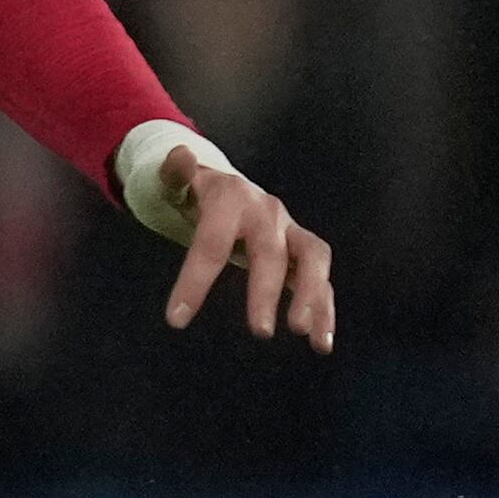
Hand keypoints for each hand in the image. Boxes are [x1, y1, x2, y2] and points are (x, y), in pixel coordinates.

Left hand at [159, 146, 336, 351]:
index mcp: (231, 199)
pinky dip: (325, 309)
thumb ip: (174, 174)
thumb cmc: (195, 193)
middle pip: (270, 254)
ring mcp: (290, 232)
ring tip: (305, 336)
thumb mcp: (176, 182)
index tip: (176, 320)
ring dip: (313, 298)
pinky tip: (322, 342)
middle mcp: (268, 214)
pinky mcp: (303, 252)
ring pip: (312, 261)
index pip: (212, 243)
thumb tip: (178, 155)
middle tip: (259, 333)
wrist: (227, 187)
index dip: (195, 281)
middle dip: (266, 293)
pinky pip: (320, 280)